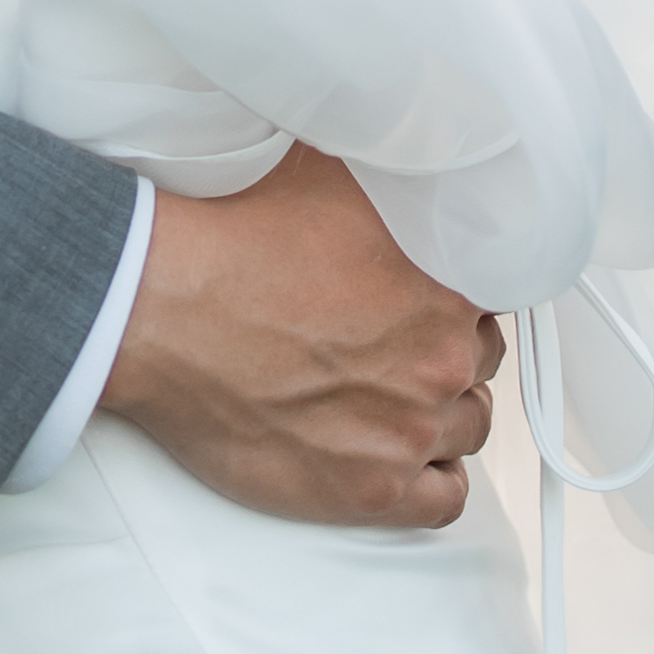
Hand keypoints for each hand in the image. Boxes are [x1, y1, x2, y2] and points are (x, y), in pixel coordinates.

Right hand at [100, 145, 501, 528]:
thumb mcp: (330, 174)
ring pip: (467, 428)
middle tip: (397, 345)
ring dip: (440, 413)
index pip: (491, 298)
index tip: (423, 301)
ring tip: (395, 397)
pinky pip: (444, 501)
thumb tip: (417, 153)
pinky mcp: (370, 491)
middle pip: (478, 364)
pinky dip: (433, 479)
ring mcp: (408, 433)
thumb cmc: (233, 241)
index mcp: (445, 285)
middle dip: (446, 353)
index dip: (454, 298)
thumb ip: (396, 183)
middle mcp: (440, 363)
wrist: (162, 311)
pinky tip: (407, 457)